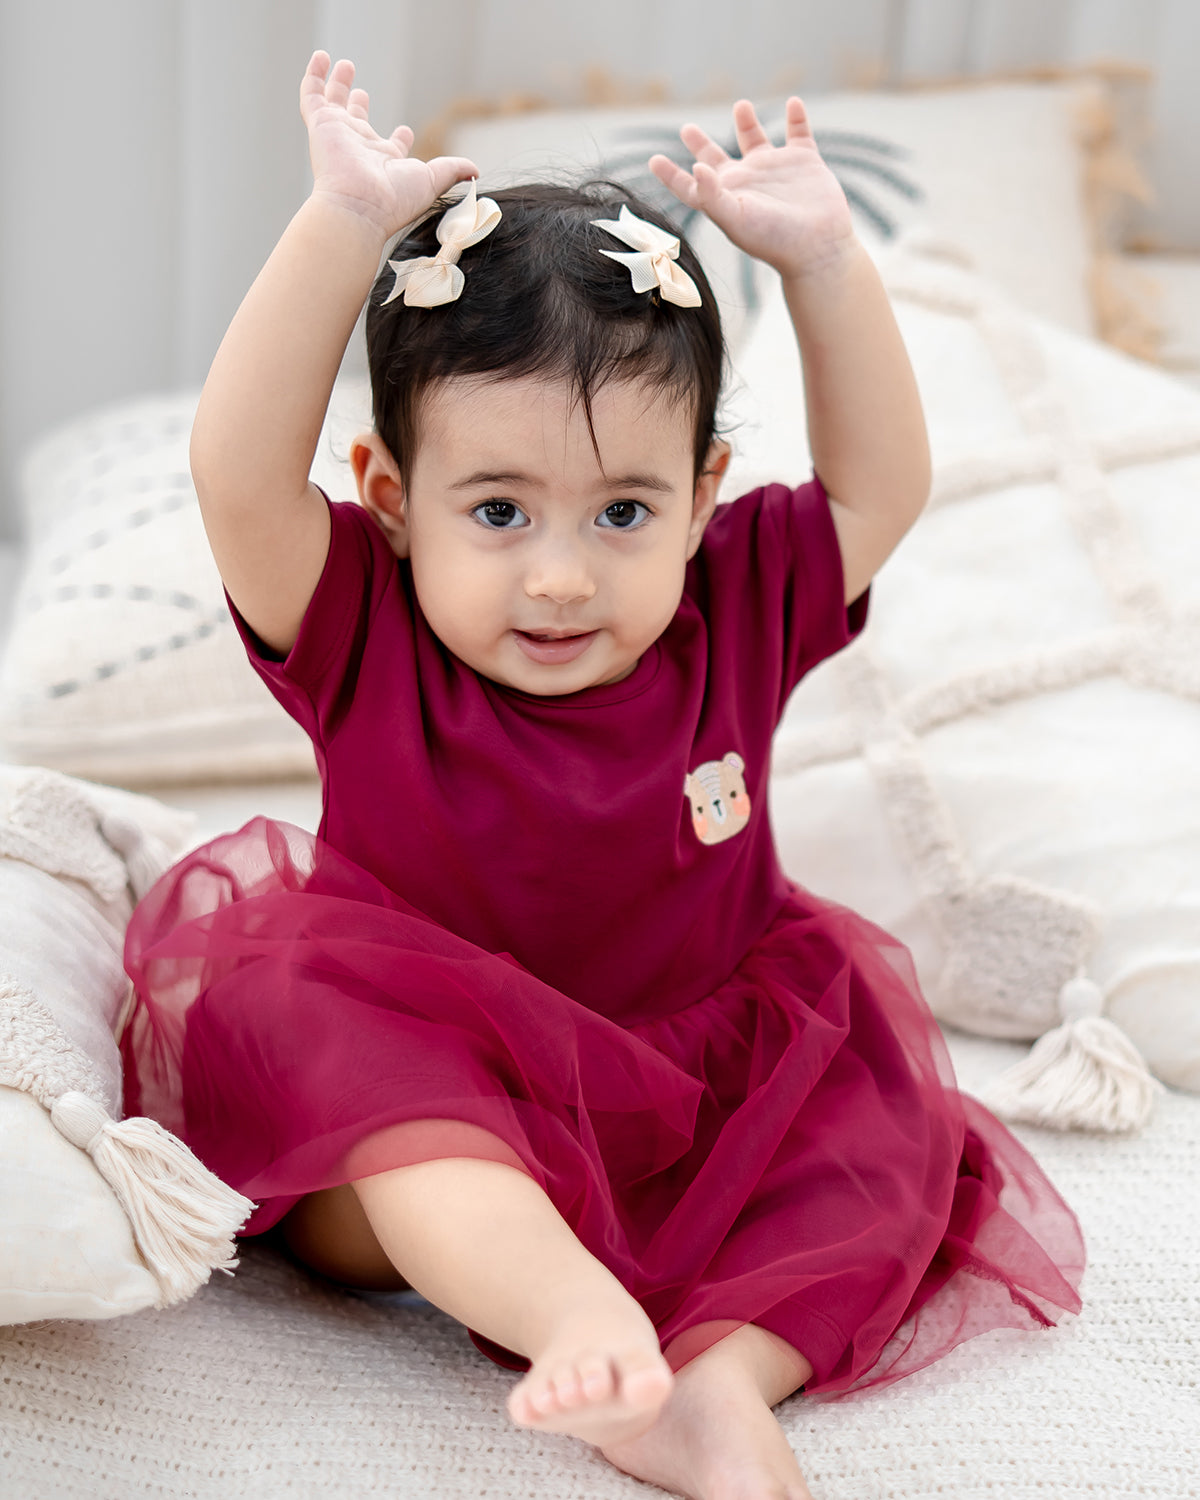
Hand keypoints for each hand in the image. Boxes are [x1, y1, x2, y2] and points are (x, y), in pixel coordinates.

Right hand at [299, 51, 477, 236]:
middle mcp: (361, 147)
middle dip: (360, 107)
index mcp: (385, 162)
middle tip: (362, 94)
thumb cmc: (395, 199)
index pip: (392, 147)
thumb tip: (475, 170)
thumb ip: (452, 170)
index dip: (399, 138)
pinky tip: (321, 56)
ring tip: (343, 65)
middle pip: (358, 121)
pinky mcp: (321, 124)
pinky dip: (314, 74)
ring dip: (338, 84)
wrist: (360, 206)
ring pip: (334, 102)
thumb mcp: (433, 180)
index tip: (406, 131)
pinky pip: (312, 93)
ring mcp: (339, 134)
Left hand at [649, 98, 856, 280]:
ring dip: (747, 123)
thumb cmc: (773, 239)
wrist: (817, 247)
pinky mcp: (805, 161)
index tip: (654, 160)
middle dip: (701, 144)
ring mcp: (776, 169)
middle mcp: (747, 181)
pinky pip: (799, 132)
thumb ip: (711, 194)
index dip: (671, 174)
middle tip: (687, 129)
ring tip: (741, 106)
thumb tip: (695, 166)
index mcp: (726, 196)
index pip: (691, 185)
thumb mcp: (735, 218)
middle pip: (717, 158)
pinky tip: (793, 103)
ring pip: (756, 140)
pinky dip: (796, 117)